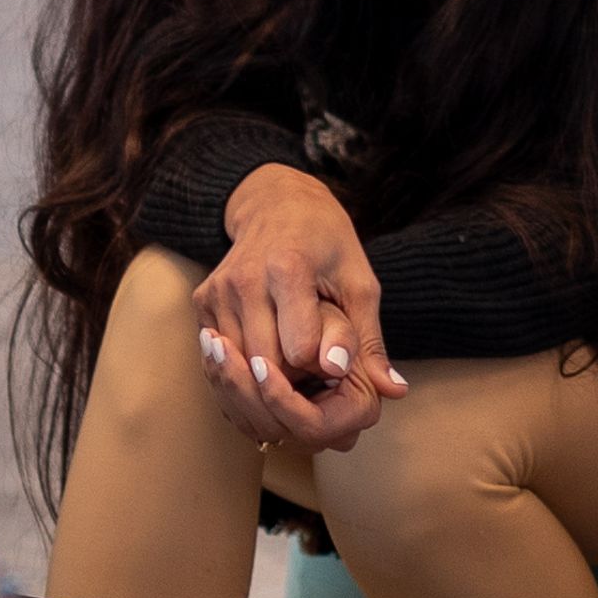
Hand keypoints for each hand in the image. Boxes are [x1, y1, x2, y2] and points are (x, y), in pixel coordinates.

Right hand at [196, 168, 402, 453]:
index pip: (299, 351)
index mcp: (288, 268)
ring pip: (238, 368)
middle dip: (293, 384)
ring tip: (294, 374)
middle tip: (318, 382)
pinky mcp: (202, 302)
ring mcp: (218, 291)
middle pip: (265, 365)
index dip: (322, 367)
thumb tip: (394, 392)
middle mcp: (244, 280)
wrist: (276, 205)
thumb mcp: (360, 284)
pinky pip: (220, 357)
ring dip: (266, 382)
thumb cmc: (328, 245)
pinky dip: (244, 370)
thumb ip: (369, 341)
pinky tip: (267, 362)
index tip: (337, 366)